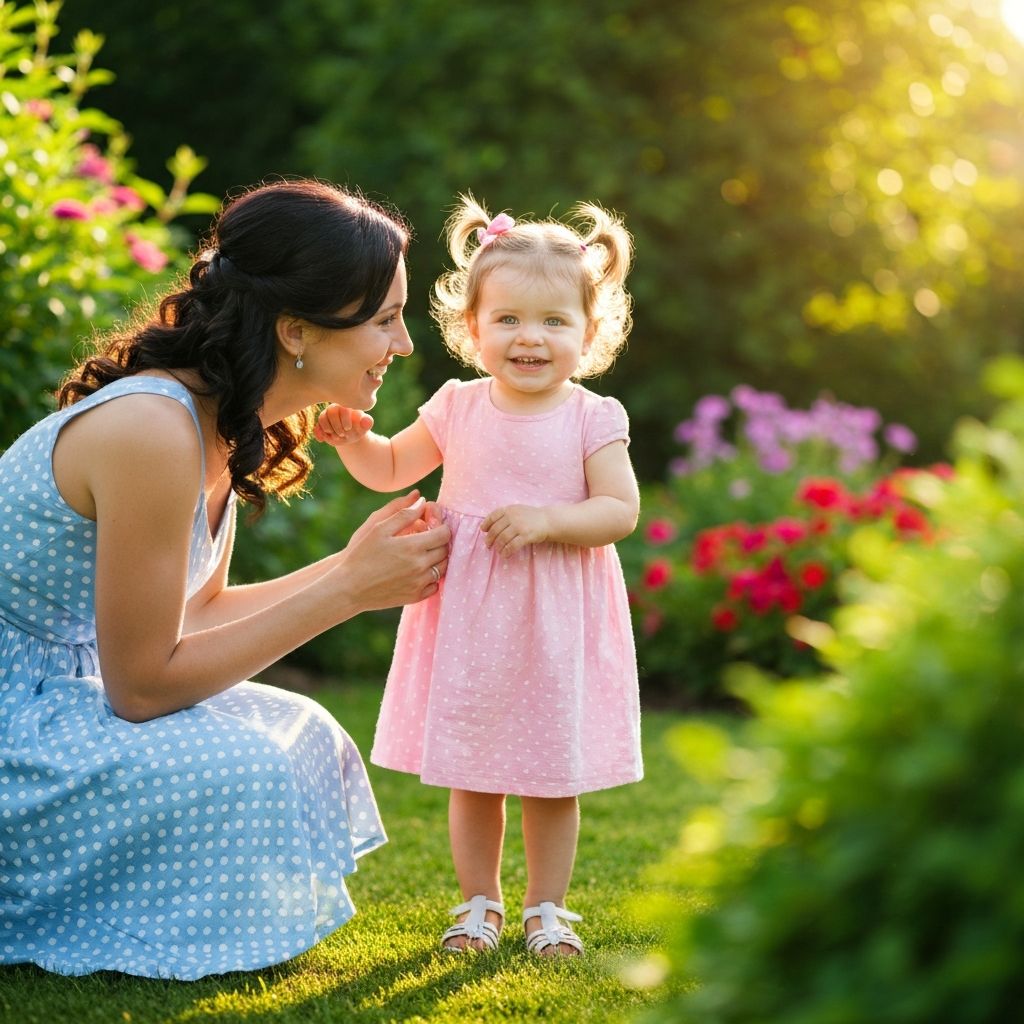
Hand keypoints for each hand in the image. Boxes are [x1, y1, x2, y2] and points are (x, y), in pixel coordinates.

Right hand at [315, 404, 373, 446]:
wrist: (350, 435)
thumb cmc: (358, 429)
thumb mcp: (364, 427)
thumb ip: (367, 423)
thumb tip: (367, 420)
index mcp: (347, 406)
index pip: (343, 408)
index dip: (344, 419)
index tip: (348, 429)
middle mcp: (336, 407)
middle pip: (331, 411)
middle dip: (336, 426)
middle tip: (342, 435)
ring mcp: (327, 415)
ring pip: (322, 417)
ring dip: (328, 430)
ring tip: (335, 437)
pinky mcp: (321, 423)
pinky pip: (317, 426)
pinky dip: (319, 434)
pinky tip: (323, 440)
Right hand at [336, 491, 450, 609]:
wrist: (349, 588)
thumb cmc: (361, 554)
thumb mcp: (378, 528)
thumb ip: (403, 513)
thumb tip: (422, 500)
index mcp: (412, 546)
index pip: (444, 534)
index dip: (442, 526)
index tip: (434, 525)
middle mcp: (420, 566)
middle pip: (445, 550)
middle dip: (440, 541)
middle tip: (429, 537)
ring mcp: (419, 583)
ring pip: (443, 568)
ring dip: (439, 559)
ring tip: (425, 553)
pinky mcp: (415, 596)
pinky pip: (435, 586)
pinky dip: (432, 577)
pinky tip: (420, 570)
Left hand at [481, 504, 549, 557]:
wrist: (548, 520)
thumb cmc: (531, 517)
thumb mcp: (517, 510)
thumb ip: (504, 515)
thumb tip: (487, 527)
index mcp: (509, 509)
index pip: (492, 517)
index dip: (486, 525)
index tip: (484, 531)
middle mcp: (513, 517)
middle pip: (495, 530)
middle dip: (490, 539)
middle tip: (488, 545)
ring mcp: (519, 526)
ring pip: (502, 539)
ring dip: (498, 547)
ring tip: (498, 551)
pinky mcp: (526, 535)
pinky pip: (512, 546)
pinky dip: (506, 552)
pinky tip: (505, 555)